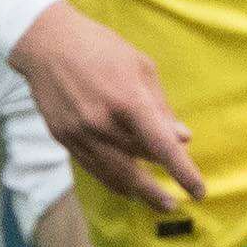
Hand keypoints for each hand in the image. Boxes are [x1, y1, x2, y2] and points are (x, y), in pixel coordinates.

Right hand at [9, 3, 203, 210]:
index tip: (198, 191)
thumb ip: (162, 107)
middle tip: (174, 204)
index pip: (162, 146)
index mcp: (129, 100)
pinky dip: (111, 180)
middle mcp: (103, 122)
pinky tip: (125, 187)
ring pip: (114, 173)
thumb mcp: (141, 67)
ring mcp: (80, 132)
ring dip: (137, 191)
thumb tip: (182, 138)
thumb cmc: (101, 49)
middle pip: (138, 164)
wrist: (47, 43)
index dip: (183, 172)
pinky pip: (92, 167)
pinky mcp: (63, 137)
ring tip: (154, 201)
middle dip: (158, 187)